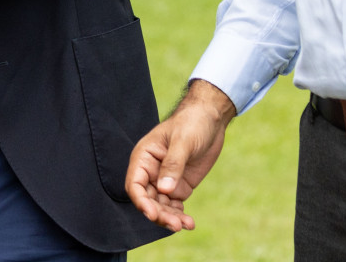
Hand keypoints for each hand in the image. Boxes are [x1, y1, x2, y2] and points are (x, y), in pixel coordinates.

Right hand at [126, 80, 235, 230]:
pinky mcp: (179, 186)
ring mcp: (165, 180)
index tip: (152, 214)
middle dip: (158, 214)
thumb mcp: (183, 141)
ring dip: (170, 218)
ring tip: (186, 225)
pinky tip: (189, 223)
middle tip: (175, 225)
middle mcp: (151, 171)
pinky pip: (174, 206)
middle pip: (147, 200)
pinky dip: (179, 215)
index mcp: (144, 157)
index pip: (135, 184)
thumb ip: (173, 165)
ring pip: (160, 206)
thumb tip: (164, 190)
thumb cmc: (192, 123)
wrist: (210, 119)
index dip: (140, 201)